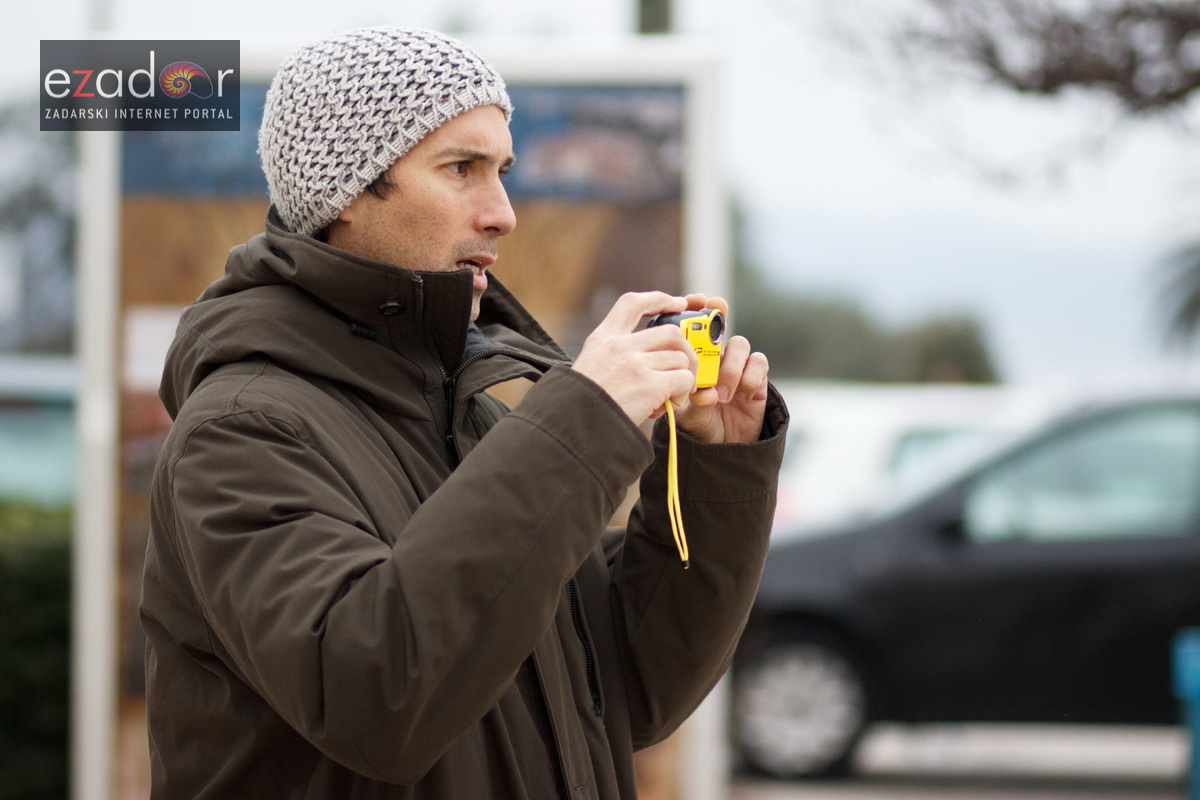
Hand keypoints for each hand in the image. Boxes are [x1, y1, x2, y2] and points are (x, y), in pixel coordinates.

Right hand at [572, 292, 699, 424]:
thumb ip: (613, 355)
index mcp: (602, 339)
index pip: (632, 303)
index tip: (677, 303)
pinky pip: (683, 380)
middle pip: (671, 332)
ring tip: (671, 396)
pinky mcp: (649, 385)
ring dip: (683, 378)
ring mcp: (635, 364)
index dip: (658, 299)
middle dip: (685, 350)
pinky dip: (682, 393)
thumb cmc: (581, 404)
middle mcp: (619, 346)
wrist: (573, 427)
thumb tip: (647, 356)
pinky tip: (669, 405)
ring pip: (680, 359)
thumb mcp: (588, 366)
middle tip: (685, 368)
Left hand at [664, 294, 769, 444]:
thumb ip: (696, 403)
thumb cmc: (699, 426)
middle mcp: (716, 357)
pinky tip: (742, 396)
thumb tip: (706, 393)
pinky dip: (750, 377)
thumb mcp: (689, 416)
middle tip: (718, 315)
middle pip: (721, 324)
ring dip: (731, 366)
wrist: (722, 450)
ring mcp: (738, 367)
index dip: (697, 308)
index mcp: (693, 360)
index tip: (696, 300)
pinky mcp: (758, 380)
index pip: (694, 327)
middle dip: (719, 315)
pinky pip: (759, 363)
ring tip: (723, 394)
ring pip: (740, 345)